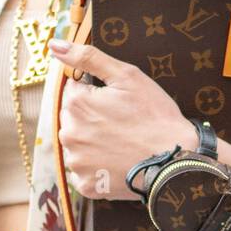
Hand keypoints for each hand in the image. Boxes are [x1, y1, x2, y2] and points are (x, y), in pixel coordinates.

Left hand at [47, 38, 197, 199]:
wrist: (176, 159)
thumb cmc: (155, 115)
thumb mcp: (127, 76)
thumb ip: (88, 58)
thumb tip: (55, 45)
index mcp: (76, 104)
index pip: (75, 91)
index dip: (98, 94)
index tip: (119, 102)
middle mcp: (69, 134)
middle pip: (74, 119)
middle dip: (93, 117)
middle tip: (124, 122)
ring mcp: (76, 162)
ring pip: (79, 145)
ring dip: (94, 142)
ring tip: (123, 142)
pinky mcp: (86, 185)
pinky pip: (85, 171)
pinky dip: (98, 166)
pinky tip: (118, 160)